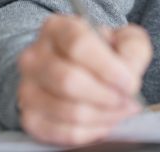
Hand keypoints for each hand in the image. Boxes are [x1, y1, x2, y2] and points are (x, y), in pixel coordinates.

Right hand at [17, 14, 152, 145]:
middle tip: (127, 100)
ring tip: (121, 110)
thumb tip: (129, 72)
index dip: (107, 67)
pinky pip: (62, 132)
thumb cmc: (106, 52)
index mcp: (57, 27)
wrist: (84, 70)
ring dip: (102, 115)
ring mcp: (28, 88)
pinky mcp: (29, 117)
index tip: (130, 82)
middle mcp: (34, 56)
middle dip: (105, 95)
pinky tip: (105, 121)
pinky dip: (90, 131)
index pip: (78, 45)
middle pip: (69, 80)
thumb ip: (132, 49)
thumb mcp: (125, 40)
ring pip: (67, 109)